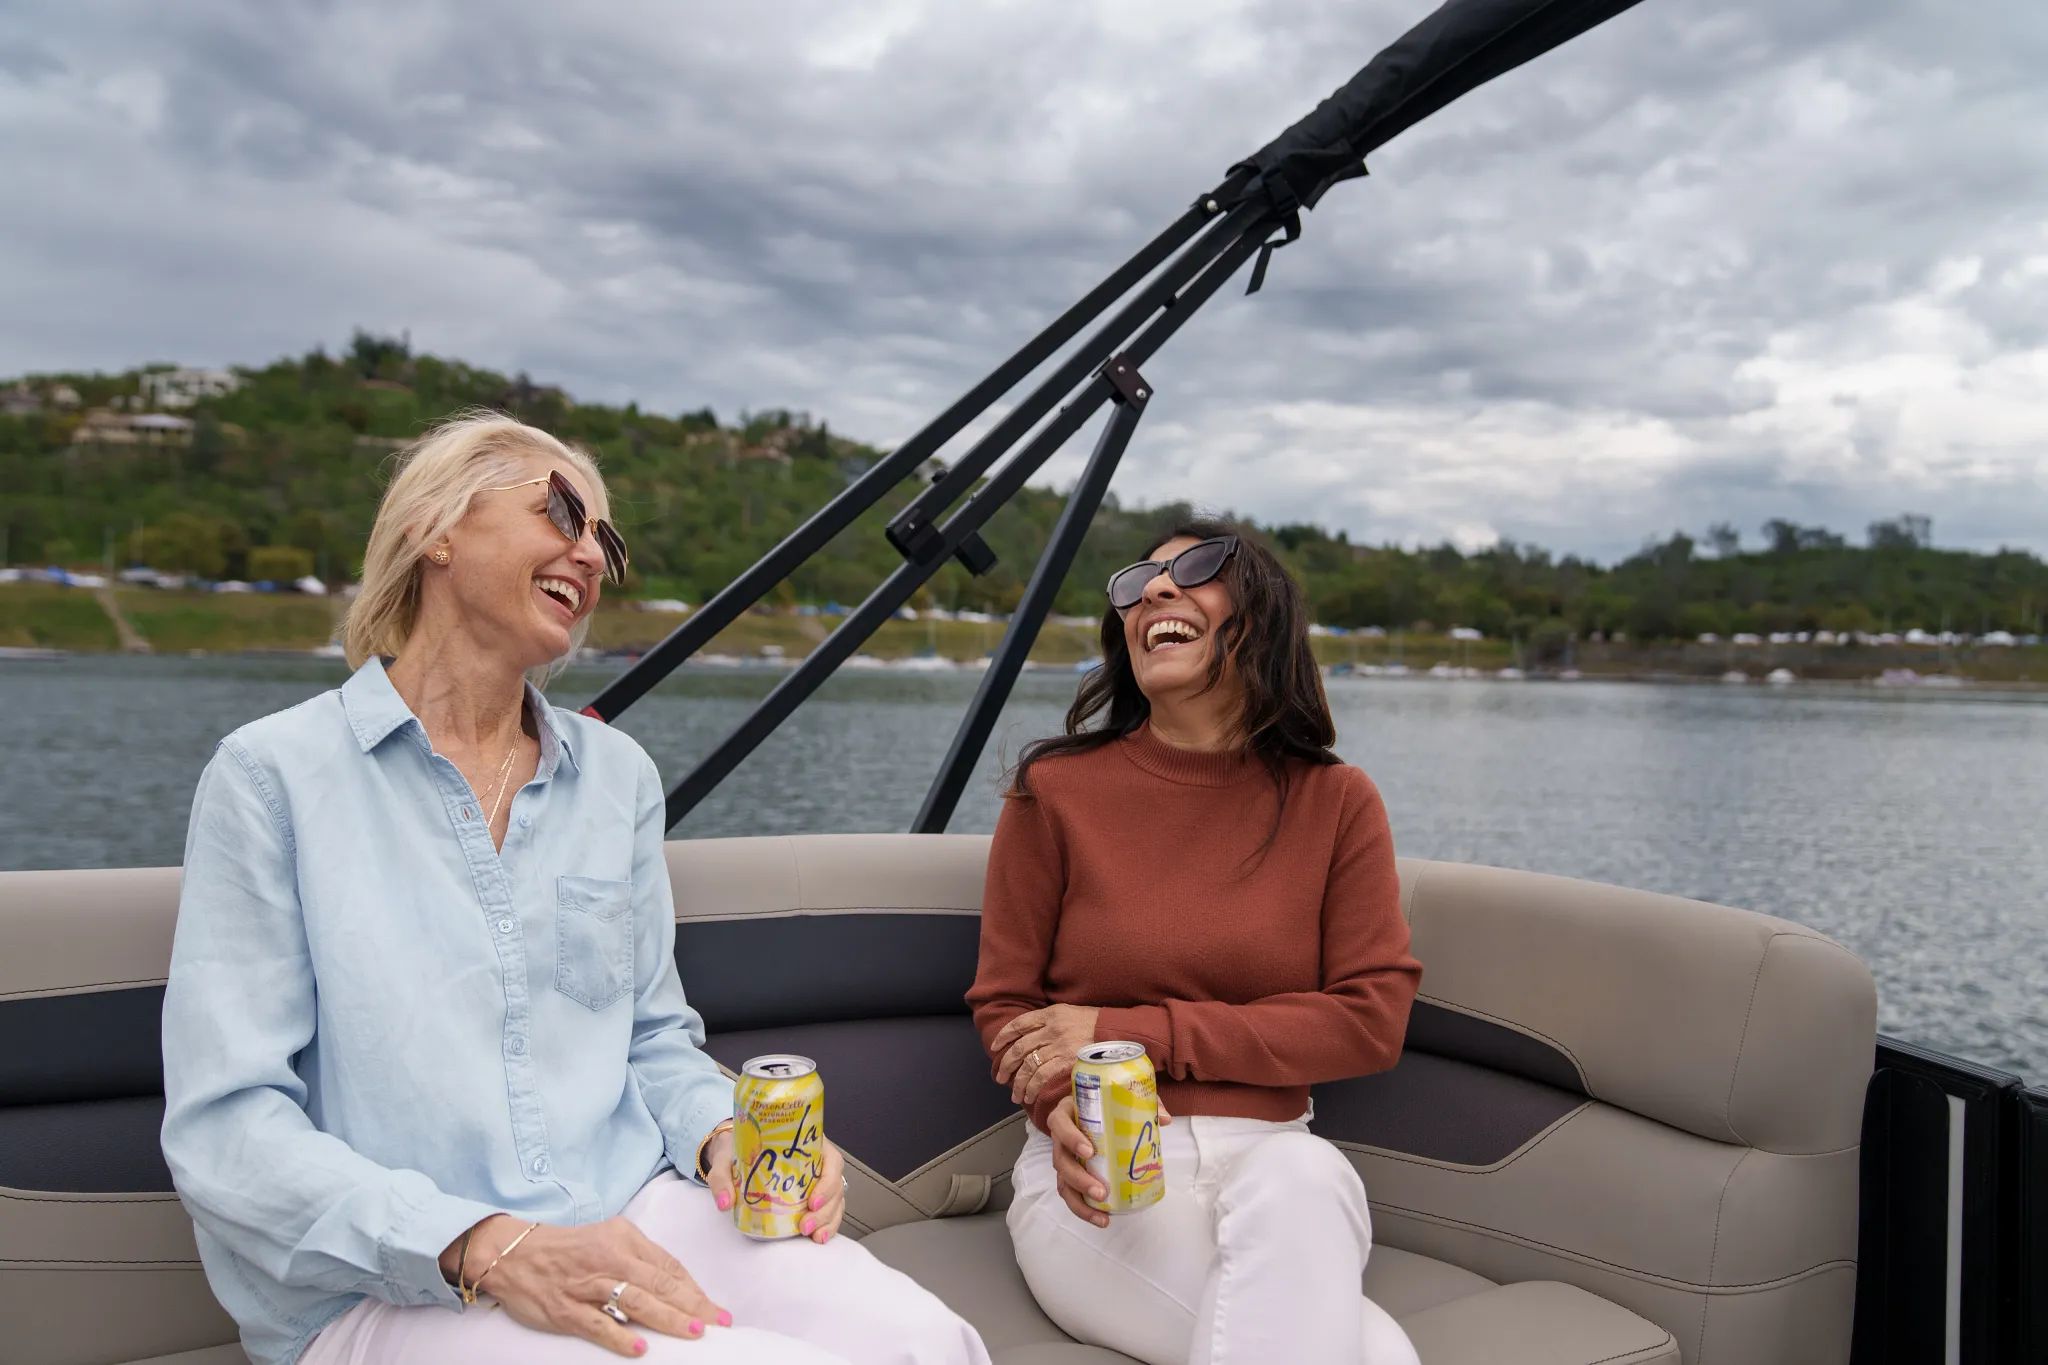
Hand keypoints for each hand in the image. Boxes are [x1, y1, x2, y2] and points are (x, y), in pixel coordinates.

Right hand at [444, 1213, 730, 1355]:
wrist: (512, 1252)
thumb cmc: (566, 1249)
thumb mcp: (607, 1240)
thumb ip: (639, 1260)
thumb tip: (675, 1288)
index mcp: (623, 1237)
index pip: (668, 1266)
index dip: (694, 1289)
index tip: (715, 1309)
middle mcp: (609, 1257)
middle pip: (660, 1282)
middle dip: (692, 1305)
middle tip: (718, 1323)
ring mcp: (586, 1284)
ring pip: (635, 1300)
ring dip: (667, 1317)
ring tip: (693, 1332)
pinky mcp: (564, 1307)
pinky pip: (596, 1323)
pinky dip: (619, 1336)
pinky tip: (641, 1349)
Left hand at [705, 1132, 846, 1244]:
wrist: (736, 1152)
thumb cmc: (738, 1149)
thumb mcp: (727, 1158)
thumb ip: (723, 1177)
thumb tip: (724, 1203)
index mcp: (806, 1144)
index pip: (831, 1160)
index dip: (828, 1182)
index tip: (811, 1201)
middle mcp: (817, 1160)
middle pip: (836, 1184)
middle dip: (825, 1209)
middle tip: (805, 1226)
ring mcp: (817, 1179)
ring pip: (836, 1199)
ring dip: (828, 1220)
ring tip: (814, 1236)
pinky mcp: (813, 1195)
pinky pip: (830, 1209)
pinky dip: (828, 1224)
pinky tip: (819, 1237)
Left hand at [991, 1004, 1100, 1106]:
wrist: (1117, 1032)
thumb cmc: (1095, 1024)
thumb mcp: (1070, 1012)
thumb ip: (1050, 1022)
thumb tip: (1031, 1037)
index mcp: (1050, 1014)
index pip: (1019, 1024)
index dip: (1004, 1036)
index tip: (995, 1048)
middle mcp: (1051, 1029)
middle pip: (1019, 1048)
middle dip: (1006, 1065)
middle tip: (1000, 1078)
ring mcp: (1058, 1045)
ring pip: (1028, 1066)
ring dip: (1018, 1083)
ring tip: (1015, 1094)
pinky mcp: (1066, 1061)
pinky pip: (1042, 1077)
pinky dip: (1032, 1088)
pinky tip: (1029, 1096)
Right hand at [1044, 1093, 1172, 1228]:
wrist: (1089, 1108)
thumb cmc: (1102, 1103)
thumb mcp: (1118, 1096)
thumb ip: (1139, 1101)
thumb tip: (1164, 1119)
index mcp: (1066, 1114)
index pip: (1059, 1124)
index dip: (1070, 1138)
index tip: (1089, 1152)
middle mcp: (1059, 1138)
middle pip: (1060, 1160)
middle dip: (1079, 1179)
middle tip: (1101, 1191)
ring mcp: (1063, 1158)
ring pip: (1063, 1182)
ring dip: (1080, 1199)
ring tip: (1102, 1211)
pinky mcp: (1070, 1175)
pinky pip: (1071, 1194)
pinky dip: (1084, 1209)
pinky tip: (1102, 1219)